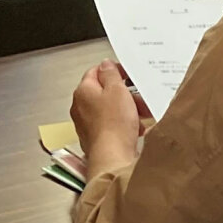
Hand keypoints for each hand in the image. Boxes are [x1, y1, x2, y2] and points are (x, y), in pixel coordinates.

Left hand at [70, 60, 150, 178]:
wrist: (113, 157)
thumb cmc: (114, 124)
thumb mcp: (117, 90)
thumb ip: (110, 73)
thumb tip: (105, 64)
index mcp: (83, 91)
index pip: (96, 72)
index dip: (113, 70)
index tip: (127, 74)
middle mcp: (80, 107)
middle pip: (104, 92)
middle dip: (124, 94)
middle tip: (138, 97)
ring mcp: (86, 124)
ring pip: (109, 109)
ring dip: (127, 110)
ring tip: (141, 115)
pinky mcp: (95, 138)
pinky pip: (111, 125)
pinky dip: (123, 124)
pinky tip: (136, 129)